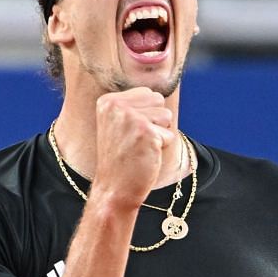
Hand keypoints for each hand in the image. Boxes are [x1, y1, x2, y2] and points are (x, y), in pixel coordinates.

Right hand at [89, 87, 175, 206]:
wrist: (114, 188)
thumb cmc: (121, 158)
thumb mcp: (119, 123)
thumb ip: (135, 104)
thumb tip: (160, 88)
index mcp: (108, 100)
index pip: (147, 93)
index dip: (146, 115)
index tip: (128, 133)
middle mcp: (117, 105)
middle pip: (158, 100)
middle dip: (155, 122)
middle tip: (136, 141)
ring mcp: (131, 118)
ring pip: (166, 116)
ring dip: (158, 135)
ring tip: (140, 148)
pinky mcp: (146, 132)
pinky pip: (169, 135)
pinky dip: (161, 148)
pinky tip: (144, 156)